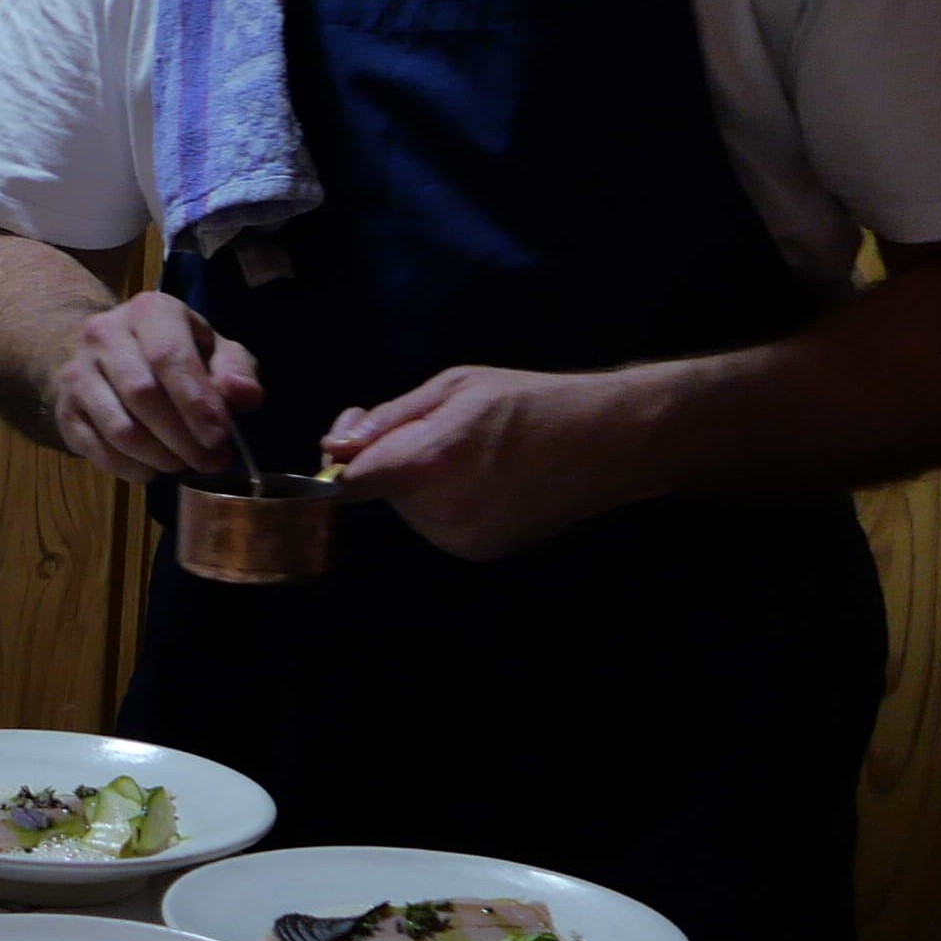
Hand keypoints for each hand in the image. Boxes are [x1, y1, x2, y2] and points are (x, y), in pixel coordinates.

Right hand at [49, 292, 263, 479]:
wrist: (105, 355)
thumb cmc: (171, 352)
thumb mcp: (213, 349)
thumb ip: (236, 370)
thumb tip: (244, 396)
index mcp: (149, 311)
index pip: (169, 355)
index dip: (196, 401)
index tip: (219, 438)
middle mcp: (104, 334)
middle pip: (142, 394)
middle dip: (182, 438)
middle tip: (210, 461)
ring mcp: (77, 373)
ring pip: (120, 429)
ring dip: (160, 458)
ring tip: (183, 465)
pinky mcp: (64, 410)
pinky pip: (98, 450)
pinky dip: (132, 470)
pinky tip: (153, 469)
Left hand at [324, 367, 637, 558]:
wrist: (608, 441)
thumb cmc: (529, 401)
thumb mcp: (453, 388)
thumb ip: (387, 420)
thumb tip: (332, 448)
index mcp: (429, 463)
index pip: (348, 485)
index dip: (338, 465)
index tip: (347, 444)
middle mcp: (441, 511)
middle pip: (382, 492)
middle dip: (393, 462)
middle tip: (438, 430)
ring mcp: (462, 539)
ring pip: (410, 510)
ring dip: (421, 484)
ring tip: (473, 454)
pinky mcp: (480, 552)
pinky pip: (440, 525)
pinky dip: (448, 503)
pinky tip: (488, 479)